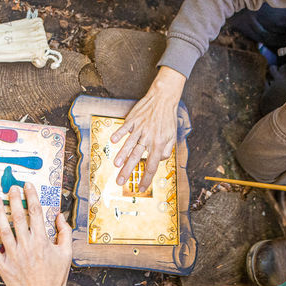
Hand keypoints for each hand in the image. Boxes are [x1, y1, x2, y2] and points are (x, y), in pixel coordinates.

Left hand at [0, 183, 77, 285]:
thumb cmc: (56, 277)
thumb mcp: (66, 253)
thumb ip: (64, 232)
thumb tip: (59, 215)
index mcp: (42, 241)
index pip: (35, 212)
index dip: (31, 196)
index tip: (27, 185)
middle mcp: (26, 246)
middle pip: (17, 216)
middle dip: (13, 199)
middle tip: (10, 187)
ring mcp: (13, 256)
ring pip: (2, 229)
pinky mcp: (3, 266)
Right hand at [111, 67, 185, 192]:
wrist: (163, 98)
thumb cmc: (167, 118)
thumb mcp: (172, 136)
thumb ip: (166, 151)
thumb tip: (158, 161)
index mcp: (159, 143)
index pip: (152, 165)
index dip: (146, 178)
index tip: (141, 187)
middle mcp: (148, 137)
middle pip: (137, 158)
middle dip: (128, 171)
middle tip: (120, 182)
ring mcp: (139, 128)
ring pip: (129, 144)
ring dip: (122, 155)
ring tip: (116, 165)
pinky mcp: (133, 119)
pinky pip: (125, 128)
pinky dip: (119, 134)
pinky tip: (113, 141)